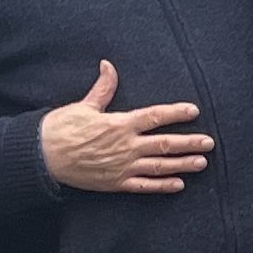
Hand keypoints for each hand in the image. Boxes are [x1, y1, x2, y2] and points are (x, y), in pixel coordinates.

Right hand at [40, 62, 212, 192]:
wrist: (43, 156)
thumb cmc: (61, 128)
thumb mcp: (84, 105)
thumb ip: (103, 88)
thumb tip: (108, 66)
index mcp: (119, 123)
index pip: (154, 116)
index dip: (175, 113)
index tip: (194, 111)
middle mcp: (125, 146)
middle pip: (164, 143)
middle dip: (189, 142)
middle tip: (209, 143)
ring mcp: (122, 166)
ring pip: (159, 166)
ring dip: (182, 164)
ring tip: (201, 163)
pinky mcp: (115, 183)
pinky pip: (144, 186)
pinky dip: (162, 186)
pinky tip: (178, 185)